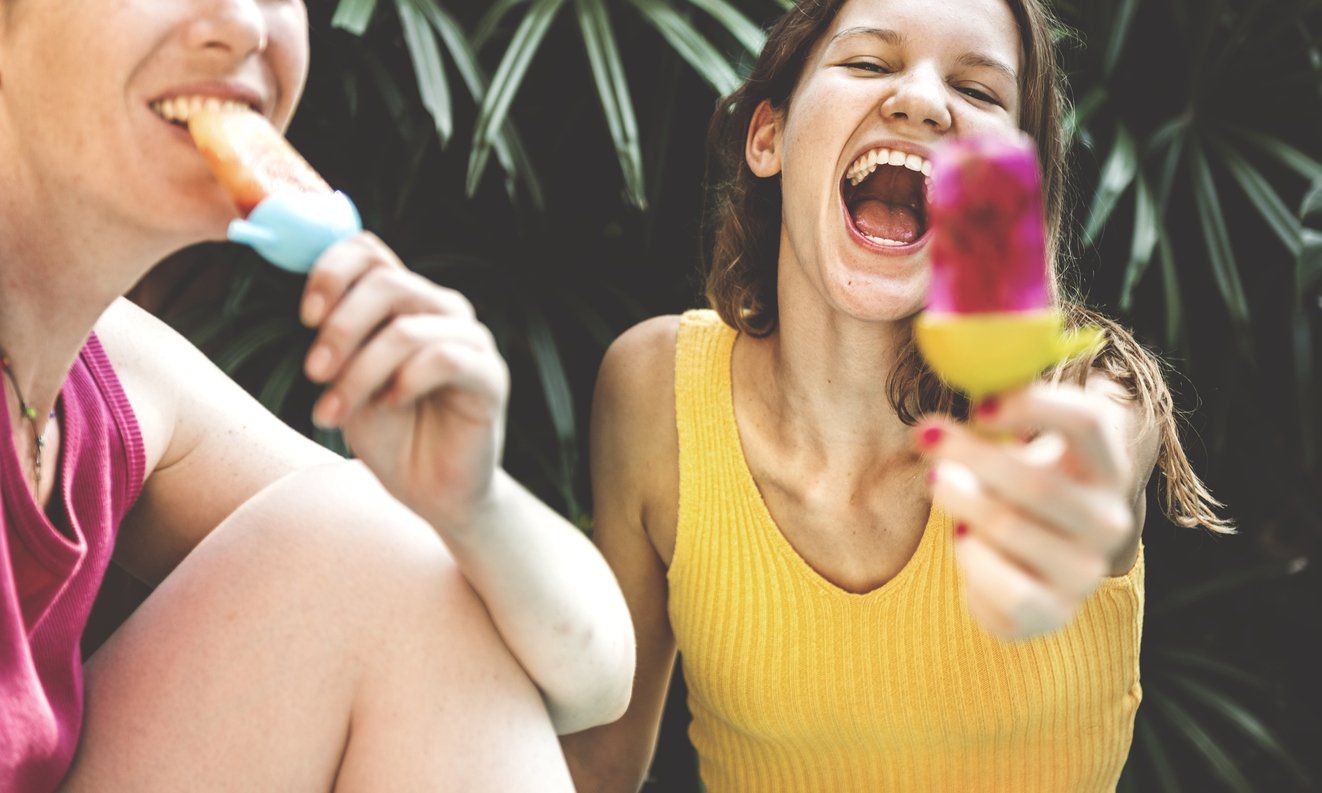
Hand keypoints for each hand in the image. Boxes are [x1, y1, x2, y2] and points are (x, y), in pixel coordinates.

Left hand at [300, 232, 508, 530]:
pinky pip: (445, 359)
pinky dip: (406, 381)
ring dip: (360, 371)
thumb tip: (312, 308)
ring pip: (408, 329)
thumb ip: (338, 339)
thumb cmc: (390, 434)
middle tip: (314, 374)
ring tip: (334, 411)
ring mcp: (472, 340)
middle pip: (387, 283)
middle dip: (340, 330)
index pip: (371, 250)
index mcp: (407, 301)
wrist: (430, 492)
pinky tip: (391, 404)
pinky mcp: (490, 377)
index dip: (332, 271)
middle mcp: (442, 310)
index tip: (305, 317)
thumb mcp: (347, 381)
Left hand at [915, 383, 1136, 640]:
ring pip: (1009, 528)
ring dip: (961, 499)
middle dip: (973, 455)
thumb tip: (940, 408)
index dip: (1035, 407)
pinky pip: (1002, 583)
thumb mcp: (1018, 454)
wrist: (1027, 577)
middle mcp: (1109, 520)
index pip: (1089, 423)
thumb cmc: (1016, 497)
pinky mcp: (1056, 611)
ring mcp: (1086, 571)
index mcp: (1107, 468)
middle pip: (1038, 482)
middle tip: (924, 436)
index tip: (979, 405)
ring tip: (937, 481)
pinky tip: (963, 539)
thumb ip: (994, 424)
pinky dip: (971, 556)